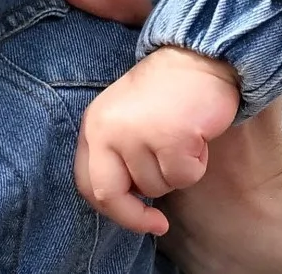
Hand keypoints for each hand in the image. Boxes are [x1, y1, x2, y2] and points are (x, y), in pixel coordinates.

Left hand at [75, 46, 239, 234]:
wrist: (195, 59)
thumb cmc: (163, 95)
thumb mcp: (125, 121)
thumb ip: (117, 156)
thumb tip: (126, 203)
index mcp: (93, 125)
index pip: (85, 183)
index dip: (110, 210)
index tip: (137, 221)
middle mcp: (107, 129)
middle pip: (109, 194)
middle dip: (135, 216)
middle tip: (158, 222)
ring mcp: (136, 133)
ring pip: (157, 187)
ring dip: (175, 173)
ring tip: (180, 138)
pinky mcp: (169, 136)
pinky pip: (185, 175)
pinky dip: (196, 164)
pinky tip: (195, 135)